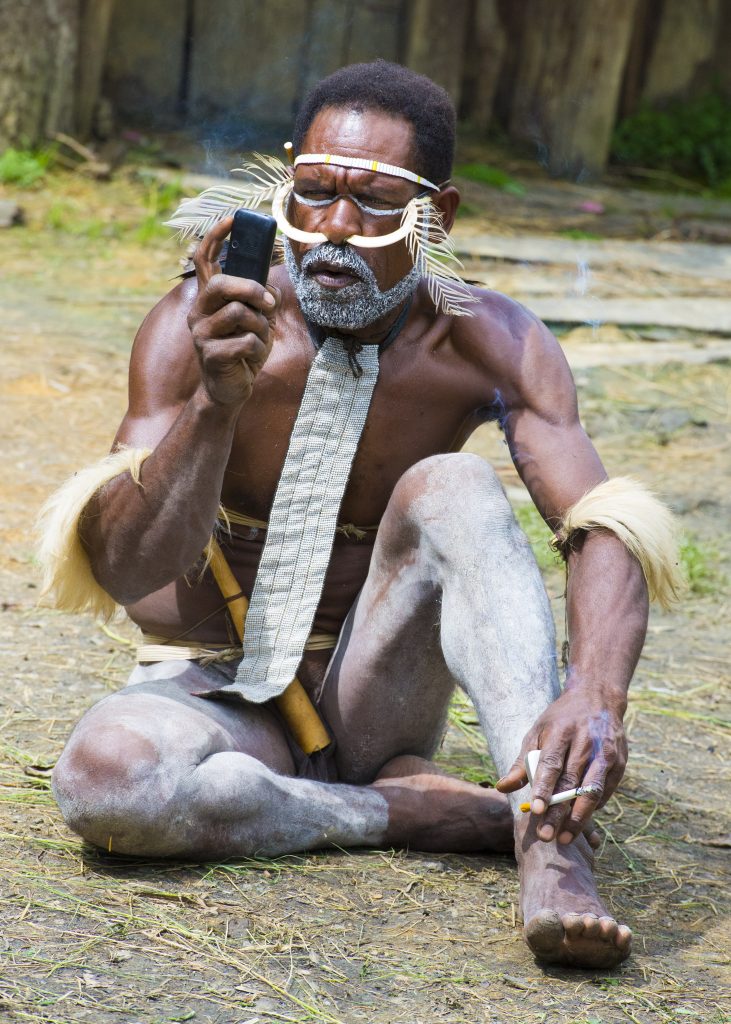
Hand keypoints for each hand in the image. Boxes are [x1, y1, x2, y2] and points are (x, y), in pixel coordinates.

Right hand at [187, 216, 279, 406]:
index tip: (232, 219)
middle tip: (268, 303)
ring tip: (258, 339)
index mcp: (209, 299)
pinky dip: (259, 348)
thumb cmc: (243, 351)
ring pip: (240, 313)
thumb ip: (260, 302)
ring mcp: (201, 333)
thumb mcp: (256, 321)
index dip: (215, 237)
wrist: (230, 390)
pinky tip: (252, 358)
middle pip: (224, 283)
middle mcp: (199, 312)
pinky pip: (246, 341)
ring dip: (260, 326)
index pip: (204, 260)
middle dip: (253, 290)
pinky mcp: (210, 355)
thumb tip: (268, 292)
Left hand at [496, 688, 627, 843]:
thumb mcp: (537, 732)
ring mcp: (606, 752)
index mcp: (561, 731)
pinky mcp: (620, 762)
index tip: (535, 811)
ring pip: (592, 791)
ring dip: (578, 818)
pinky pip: (606, 791)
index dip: (544, 788)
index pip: (551, 763)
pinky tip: (579, 821)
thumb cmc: (561, 719)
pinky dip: (592, 808)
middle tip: (546, 836)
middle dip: (558, 812)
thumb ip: (522, 761)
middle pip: (571, 782)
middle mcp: (586, 742)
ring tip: (564, 838)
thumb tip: (502, 787)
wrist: (598, 697)